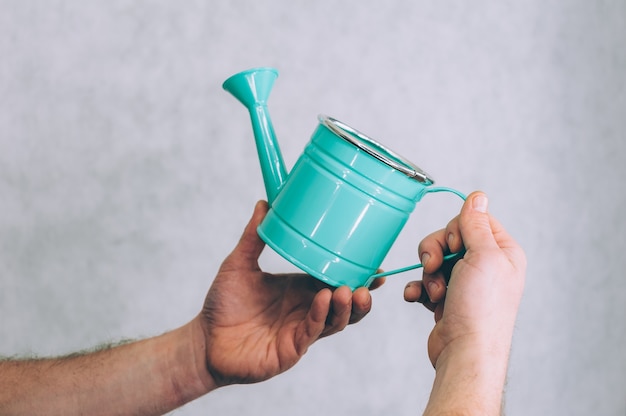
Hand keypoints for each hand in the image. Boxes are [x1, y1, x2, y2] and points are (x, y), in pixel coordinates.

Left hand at [197, 200, 383, 385]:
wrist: (204, 339)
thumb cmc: (223, 304)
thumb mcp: (239, 264)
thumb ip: (253, 237)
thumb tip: (264, 203)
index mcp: (300, 289)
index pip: (336, 281)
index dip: (357, 275)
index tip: (375, 264)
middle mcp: (305, 310)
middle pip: (345, 304)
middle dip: (362, 294)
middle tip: (372, 280)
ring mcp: (300, 331)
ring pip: (336, 321)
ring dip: (347, 307)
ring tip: (350, 290)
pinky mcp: (291, 349)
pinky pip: (312, 332)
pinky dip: (321, 315)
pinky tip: (324, 299)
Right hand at [404, 191, 525, 366]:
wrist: (464, 353)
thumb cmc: (480, 308)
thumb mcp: (482, 256)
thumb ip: (476, 224)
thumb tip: (478, 195)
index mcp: (502, 252)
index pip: (474, 220)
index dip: (456, 229)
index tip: (455, 246)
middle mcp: (486, 266)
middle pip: (449, 238)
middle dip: (436, 252)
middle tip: (435, 266)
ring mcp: (466, 283)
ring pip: (434, 259)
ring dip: (428, 274)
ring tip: (435, 293)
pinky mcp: (447, 299)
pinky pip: (425, 281)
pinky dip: (418, 288)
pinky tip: (417, 298)